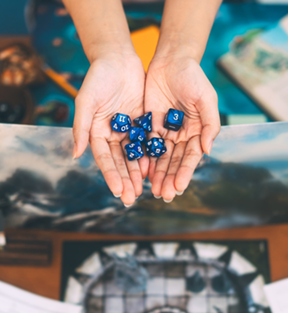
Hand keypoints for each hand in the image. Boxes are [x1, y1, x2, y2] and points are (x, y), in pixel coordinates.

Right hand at [73, 53, 148, 205]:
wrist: (118, 59)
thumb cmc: (98, 78)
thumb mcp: (86, 101)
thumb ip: (81, 127)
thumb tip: (75, 154)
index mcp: (96, 132)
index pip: (104, 159)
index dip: (110, 175)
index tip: (117, 191)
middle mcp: (112, 134)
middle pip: (119, 161)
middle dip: (125, 180)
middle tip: (131, 198)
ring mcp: (127, 130)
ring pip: (134, 156)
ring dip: (138, 173)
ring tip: (143, 190)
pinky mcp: (142, 123)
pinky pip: (146, 142)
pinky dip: (149, 156)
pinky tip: (154, 170)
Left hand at [145, 53, 219, 201]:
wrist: (171, 60)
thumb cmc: (193, 78)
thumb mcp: (206, 99)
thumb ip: (210, 124)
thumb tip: (207, 150)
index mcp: (196, 131)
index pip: (190, 157)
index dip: (184, 172)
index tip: (178, 187)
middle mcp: (180, 135)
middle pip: (174, 161)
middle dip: (169, 178)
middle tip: (162, 195)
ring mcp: (164, 131)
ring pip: (159, 156)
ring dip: (156, 173)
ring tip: (151, 190)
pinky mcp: (149, 125)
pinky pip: (146, 144)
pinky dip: (144, 158)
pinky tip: (141, 171)